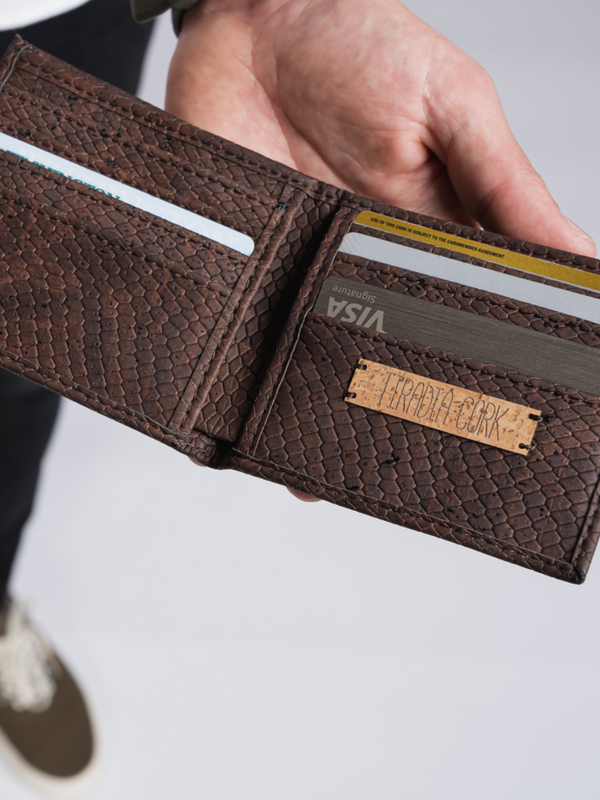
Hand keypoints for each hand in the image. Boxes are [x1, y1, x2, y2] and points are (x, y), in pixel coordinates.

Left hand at [170, 0, 594, 502]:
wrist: (253, 13)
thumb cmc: (360, 45)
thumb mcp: (454, 109)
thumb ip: (504, 188)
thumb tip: (577, 261)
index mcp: (429, 236)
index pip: (463, 317)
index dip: (479, 370)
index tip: (496, 423)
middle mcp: (365, 263)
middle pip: (384, 353)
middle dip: (393, 409)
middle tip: (407, 466)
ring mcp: (302, 268)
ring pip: (314, 357)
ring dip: (320, 409)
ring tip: (328, 474)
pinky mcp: (247, 262)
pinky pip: (249, 330)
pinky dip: (250, 374)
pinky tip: (254, 424)